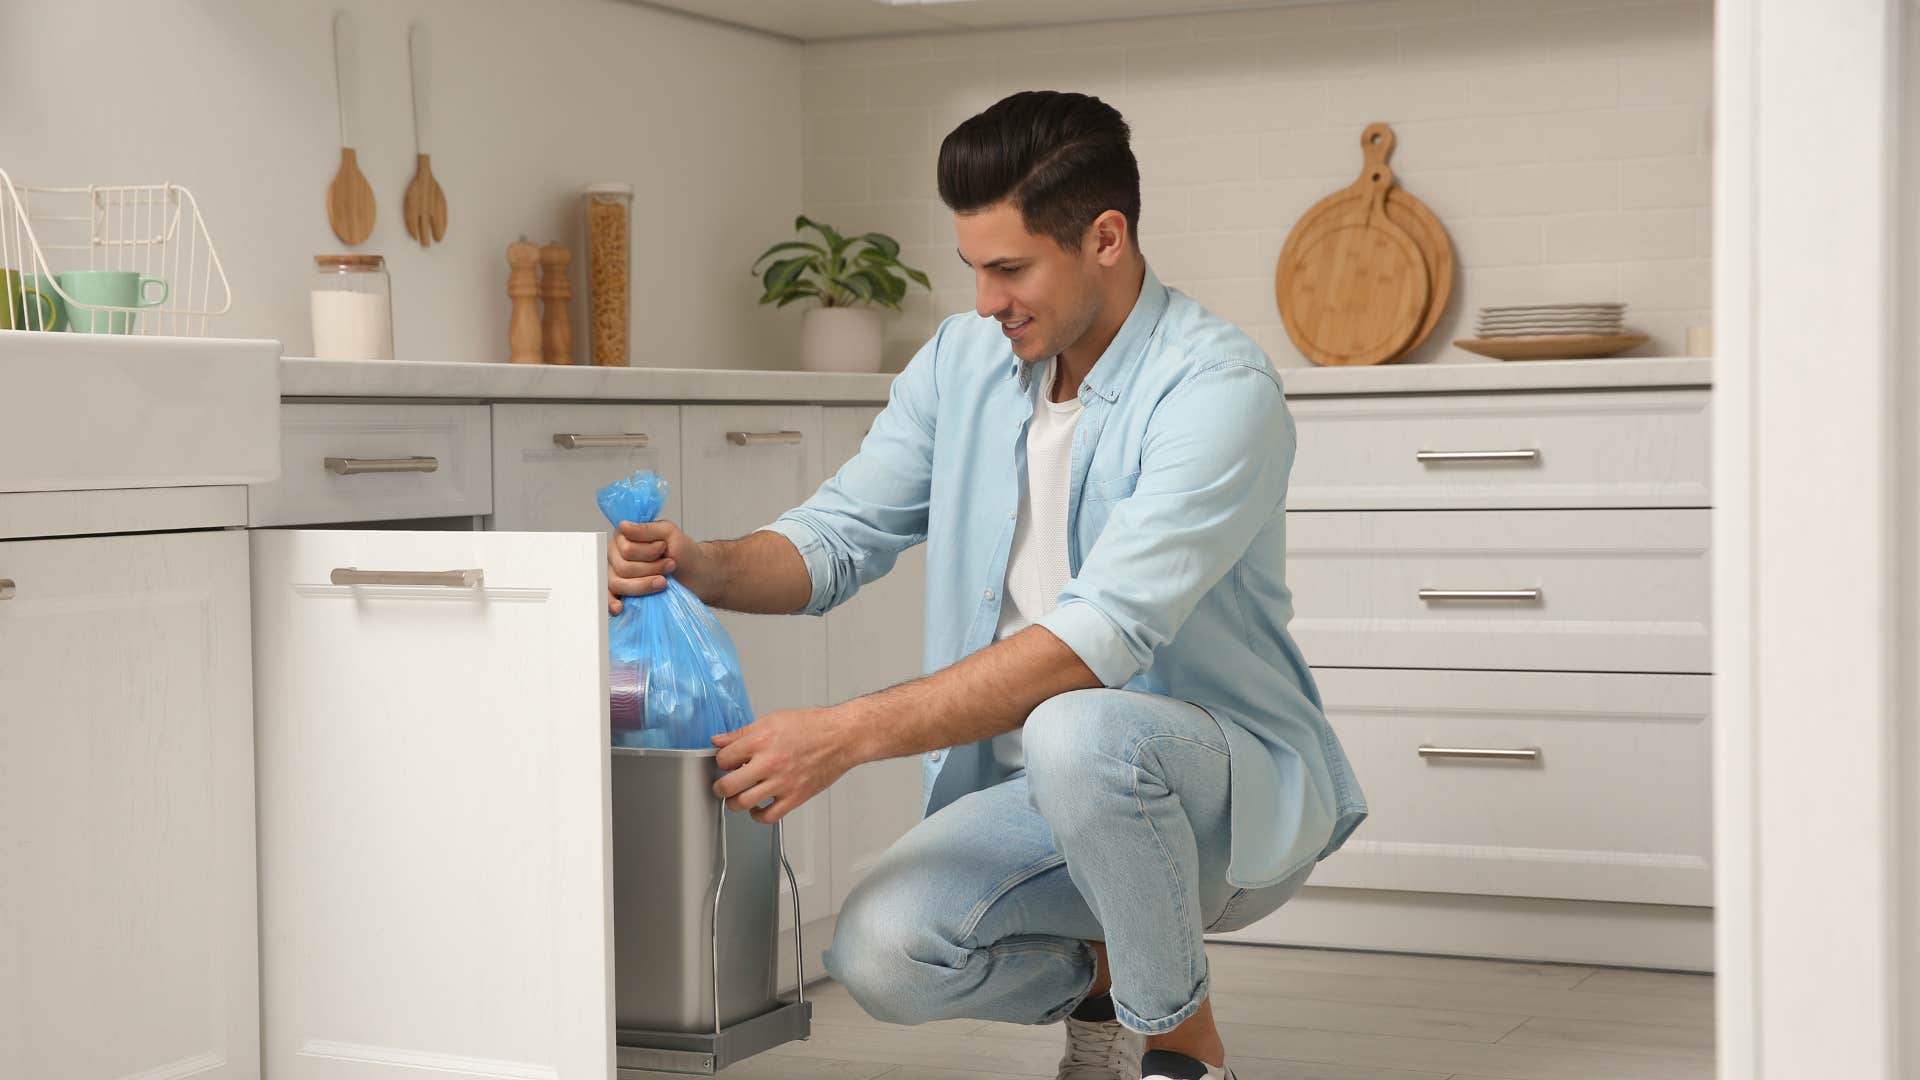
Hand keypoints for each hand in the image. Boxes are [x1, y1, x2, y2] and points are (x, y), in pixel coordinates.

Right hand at [607, 519, 717, 613]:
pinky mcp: (622, 592)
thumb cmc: (683, 552)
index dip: (648, 552)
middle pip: (624, 567)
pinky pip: (609, 597)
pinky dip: (612, 602)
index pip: (626, 548)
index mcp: (624, 537)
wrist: (696, 575)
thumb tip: (623, 525)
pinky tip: (619, 607)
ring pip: (619, 583)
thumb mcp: (669, 533)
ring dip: (645, 584)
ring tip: (664, 581)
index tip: (663, 548)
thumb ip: (645, 529)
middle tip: (669, 565)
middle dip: (651, 568)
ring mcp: (616, 574)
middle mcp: (616, 555)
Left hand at [711, 706, 858, 822]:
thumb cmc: (811, 726)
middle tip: (723, 786)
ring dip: (735, 803)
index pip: (723, 759)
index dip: (721, 762)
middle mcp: (769, 763)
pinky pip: (768, 817)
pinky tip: (758, 807)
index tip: (726, 763)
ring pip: (743, 803)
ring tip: (738, 797)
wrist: (841, 737)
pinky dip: (757, 816)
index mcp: (760, 741)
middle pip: (728, 786)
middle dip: (720, 787)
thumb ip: (741, 733)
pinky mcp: (795, 797)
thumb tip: (719, 741)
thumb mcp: (771, 720)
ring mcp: (782, 783)